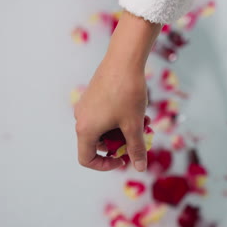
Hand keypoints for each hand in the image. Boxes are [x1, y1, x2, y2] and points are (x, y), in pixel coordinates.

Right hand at [74, 11, 160, 171]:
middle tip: (139, 138)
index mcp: (86, 129)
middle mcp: (81, 118)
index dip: (104, 165)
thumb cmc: (127, 93)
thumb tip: (140, 167)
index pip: (86, 159)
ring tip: (144, 122)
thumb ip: (136, 148)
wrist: (124, 59)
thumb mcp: (134, 124)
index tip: (123, 159)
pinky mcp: (93, 95)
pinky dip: (119, 118)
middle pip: (97, 143)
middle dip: (120, 144)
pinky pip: (103, 115)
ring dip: (123, 130)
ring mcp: (86, 105)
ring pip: (104, 128)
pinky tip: (139, 110)